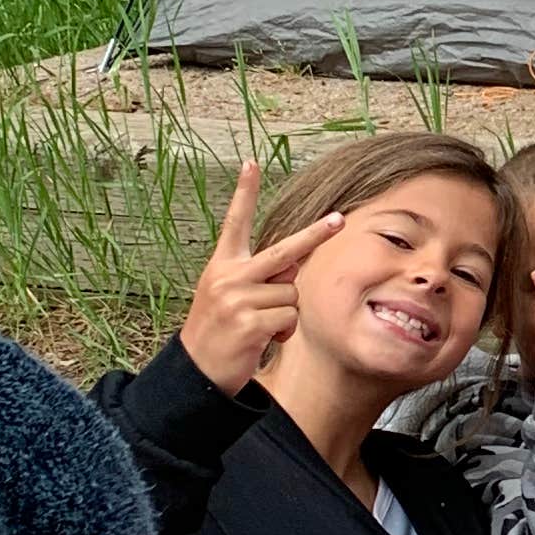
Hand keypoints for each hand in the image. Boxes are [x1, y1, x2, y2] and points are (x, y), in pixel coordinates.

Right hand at [179, 161, 342, 394]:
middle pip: (284, 251)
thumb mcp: (230, 296)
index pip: (234, 223)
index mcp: (222, 265)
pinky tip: (261, 341)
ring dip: (284, 314)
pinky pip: (290, 319)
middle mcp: (228, 276)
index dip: (244, 193)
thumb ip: (259, 277)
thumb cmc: (220, 330)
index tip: (251, 163)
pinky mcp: (249, 323)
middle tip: (340, 218)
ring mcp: (237, 299)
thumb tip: (294, 266)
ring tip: (259, 327)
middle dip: (315, 235)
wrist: (195, 372)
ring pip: (292, 295)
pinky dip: (284, 332)